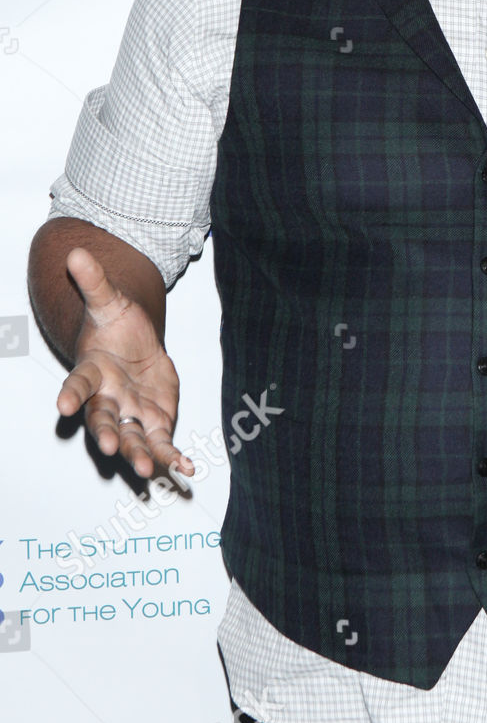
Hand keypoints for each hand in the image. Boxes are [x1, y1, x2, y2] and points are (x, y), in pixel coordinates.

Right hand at [56, 247, 192, 479]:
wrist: (136, 344)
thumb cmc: (116, 325)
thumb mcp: (109, 300)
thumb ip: (94, 282)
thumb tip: (77, 251)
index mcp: (93, 371)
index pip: (79, 383)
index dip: (72, 393)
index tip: (63, 405)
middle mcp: (108, 399)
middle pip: (103, 419)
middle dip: (106, 433)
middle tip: (110, 448)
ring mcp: (132, 414)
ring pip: (132, 437)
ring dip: (138, 454)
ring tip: (147, 471)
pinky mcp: (155, 423)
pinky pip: (161, 443)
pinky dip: (172, 458)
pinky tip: (185, 471)